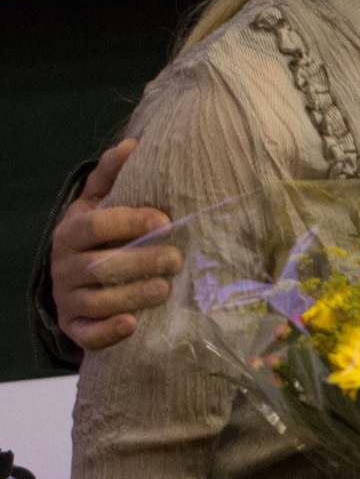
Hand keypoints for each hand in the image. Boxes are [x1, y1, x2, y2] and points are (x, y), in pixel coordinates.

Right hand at [52, 140, 178, 349]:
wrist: (77, 280)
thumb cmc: (99, 236)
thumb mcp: (99, 205)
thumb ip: (112, 177)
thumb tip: (131, 144)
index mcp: (71, 232)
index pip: (95, 225)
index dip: (128, 222)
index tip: (164, 221)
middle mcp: (64, 266)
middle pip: (100, 265)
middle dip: (140, 262)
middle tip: (176, 259)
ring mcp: (67, 298)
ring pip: (98, 300)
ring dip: (132, 295)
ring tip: (164, 289)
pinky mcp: (74, 326)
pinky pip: (87, 334)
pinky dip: (108, 332)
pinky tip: (132, 325)